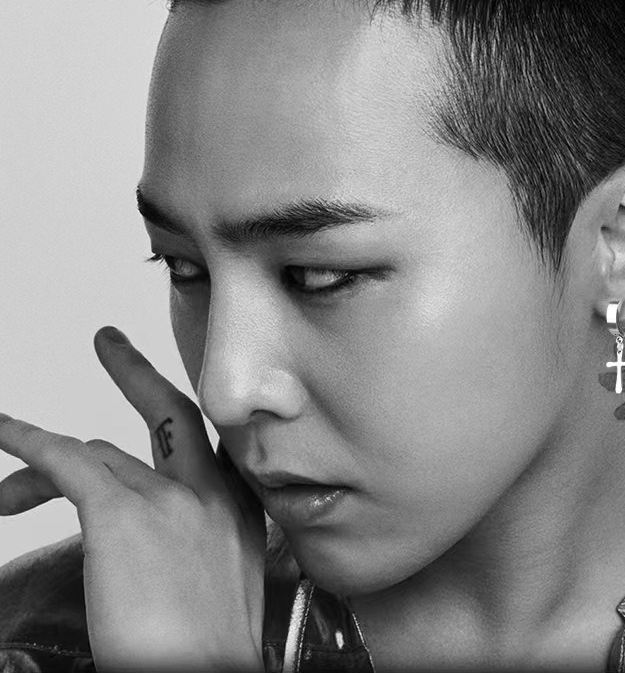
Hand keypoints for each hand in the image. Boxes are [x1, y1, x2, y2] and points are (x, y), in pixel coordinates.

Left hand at [0, 328, 267, 671]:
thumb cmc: (207, 649)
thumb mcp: (220, 581)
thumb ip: (200, 537)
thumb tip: (149, 525)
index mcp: (240, 508)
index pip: (206, 439)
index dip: (177, 406)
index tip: (159, 383)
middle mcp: (211, 490)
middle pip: (166, 411)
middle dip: (135, 372)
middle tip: (109, 343)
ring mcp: (171, 497)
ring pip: (98, 454)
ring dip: (46, 470)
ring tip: (8, 498)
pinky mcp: (123, 513)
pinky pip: (64, 459)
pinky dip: (27, 441)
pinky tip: (2, 429)